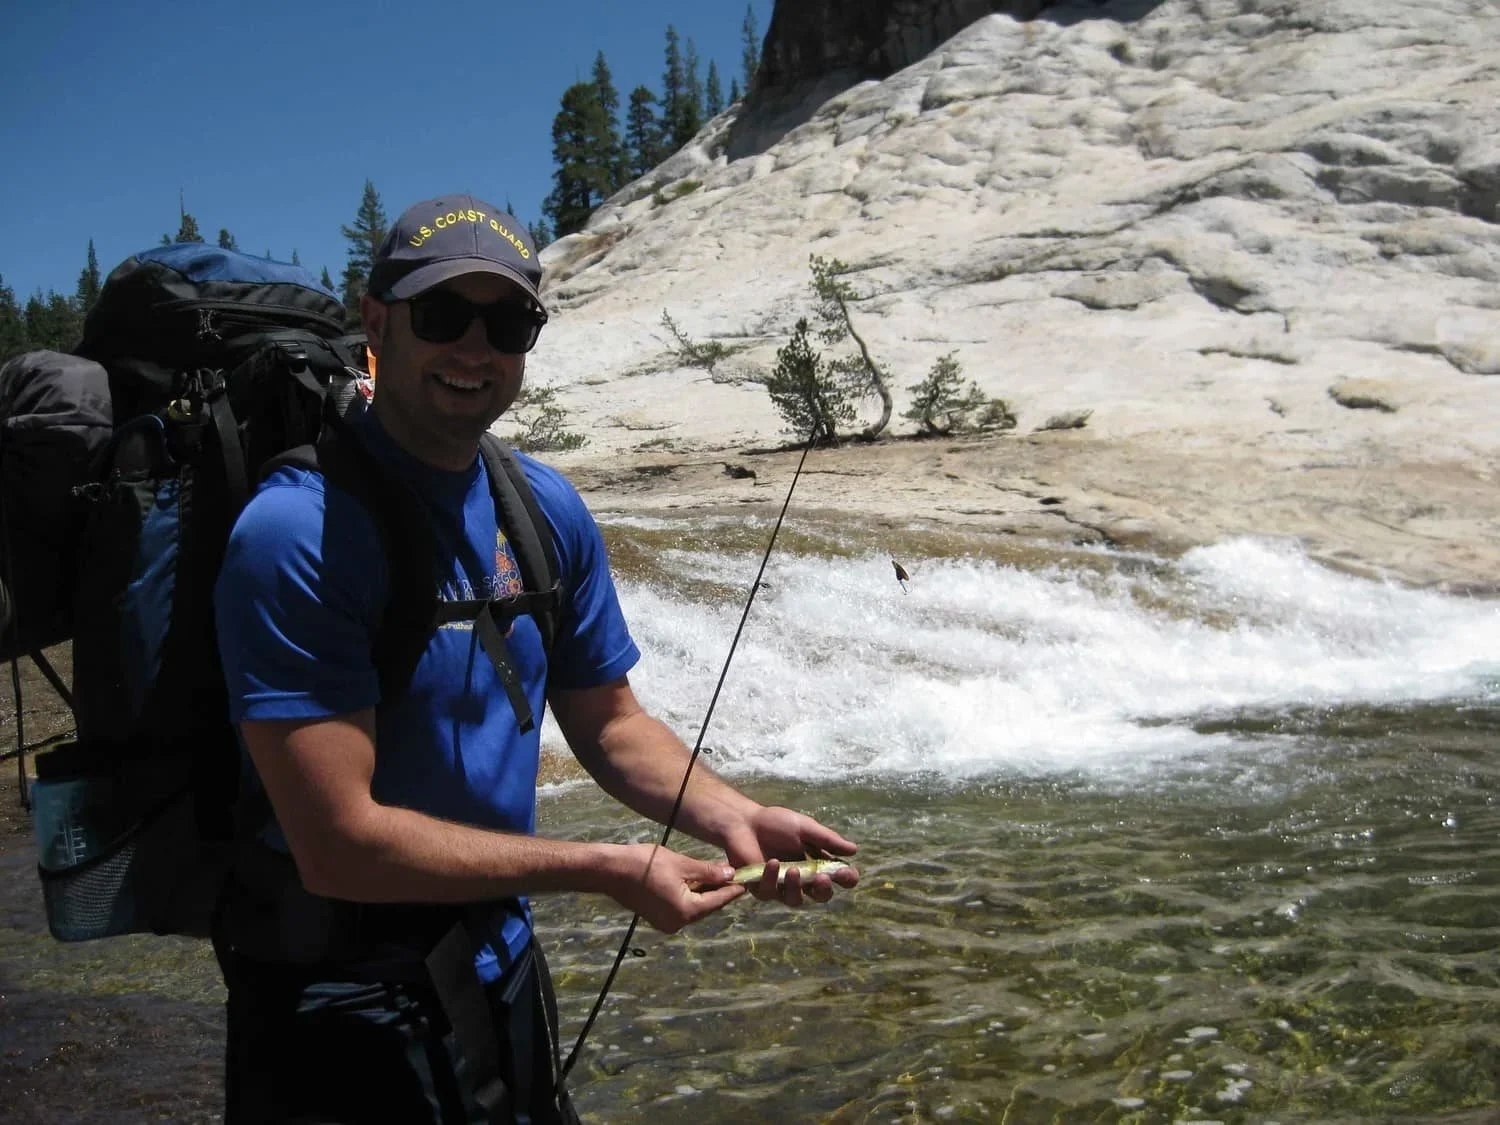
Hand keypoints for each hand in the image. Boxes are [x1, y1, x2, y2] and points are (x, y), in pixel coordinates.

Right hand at [608, 843, 745, 933]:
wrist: (611, 871)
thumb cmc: (646, 864)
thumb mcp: (682, 864)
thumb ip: (708, 872)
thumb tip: (731, 875)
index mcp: (686, 911)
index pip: (717, 900)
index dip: (733, 889)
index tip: (748, 881)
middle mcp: (678, 923)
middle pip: (707, 906)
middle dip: (719, 890)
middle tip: (734, 874)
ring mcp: (666, 923)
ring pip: (694, 907)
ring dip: (704, 892)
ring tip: (716, 874)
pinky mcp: (657, 918)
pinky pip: (681, 907)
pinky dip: (690, 896)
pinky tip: (695, 880)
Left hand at [723, 806, 858, 906]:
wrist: (744, 822)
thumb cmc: (776, 823)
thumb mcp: (805, 828)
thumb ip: (827, 840)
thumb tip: (854, 850)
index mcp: (818, 863)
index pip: (839, 878)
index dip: (847, 879)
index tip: (847, 873)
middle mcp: (803, 879)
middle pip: (822, 895)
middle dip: (824, 889)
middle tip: (822, 877)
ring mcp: (783, 887)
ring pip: (796, 900)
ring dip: (797, 887)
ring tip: (794, 870)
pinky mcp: (762, 889)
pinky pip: (771, 892)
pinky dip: (772, 878)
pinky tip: (772, 862)